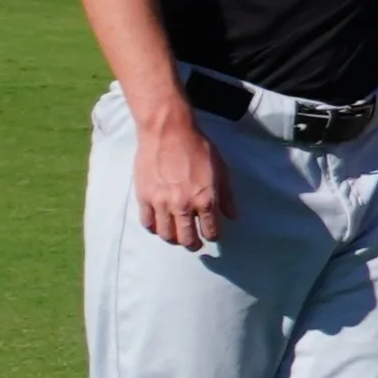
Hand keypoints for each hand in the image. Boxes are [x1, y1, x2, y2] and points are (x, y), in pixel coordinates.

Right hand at [131, 106, 227, 250]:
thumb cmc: (198, 148)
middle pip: (186, 238)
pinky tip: (159, 225)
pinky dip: (154, 228)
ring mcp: (161, 203)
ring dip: (173, 239)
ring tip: (176, 236)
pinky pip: (147, 222)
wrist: (168, 133)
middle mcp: (183, 205)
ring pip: (166, 234)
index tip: (211, 236)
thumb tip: (233, 217)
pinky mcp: (144, 197)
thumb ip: (227, 196)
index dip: (212, 236)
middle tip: (194, 244)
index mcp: (206, 200)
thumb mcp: (221, 170)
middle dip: (193, 244)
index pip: (211, 231)